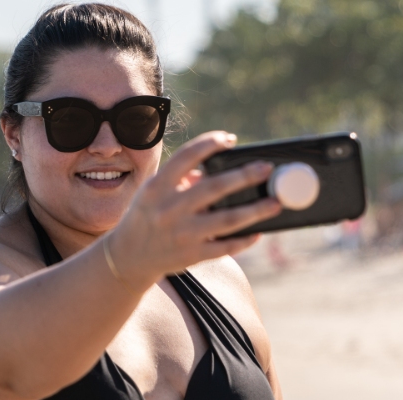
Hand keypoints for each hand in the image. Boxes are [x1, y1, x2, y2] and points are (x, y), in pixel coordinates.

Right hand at [109, 131, 281, 284]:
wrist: (128, 258)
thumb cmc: (145, 217)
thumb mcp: (152, 192)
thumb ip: (179, 178)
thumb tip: (212, 169)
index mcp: (157, 188)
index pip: (186, 156)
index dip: (210, 144)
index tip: (229, 139)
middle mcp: (169, 209)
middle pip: (214, 188)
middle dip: (244, 176)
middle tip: (266, 168)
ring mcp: (181, 234)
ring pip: (227, 220)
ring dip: (255, 210)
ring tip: (275, 202)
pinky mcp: (191, 256)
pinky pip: (225, 246)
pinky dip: (244, 239)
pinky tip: (258, 231)